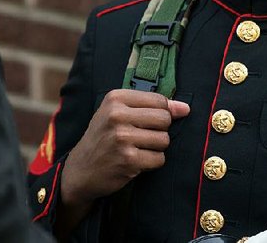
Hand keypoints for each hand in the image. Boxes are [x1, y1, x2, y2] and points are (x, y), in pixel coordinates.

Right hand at [60, 89, 189, 207]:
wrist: (81, 169)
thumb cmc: (104, 137)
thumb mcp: (118, 113)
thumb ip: (151, 107)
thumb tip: (185, 108)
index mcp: (115, 98)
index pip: (159, 100)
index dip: (162, 113)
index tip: (148, 122)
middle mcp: (117, 115)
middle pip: (164, 118)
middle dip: (160, 130)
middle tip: (142, 137)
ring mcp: (122, 138)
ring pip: (164, 140)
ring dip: (156, 148)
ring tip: (137, 149)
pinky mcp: (128, 160)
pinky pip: (159, 159)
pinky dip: (152, 162)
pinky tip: (136, 161)